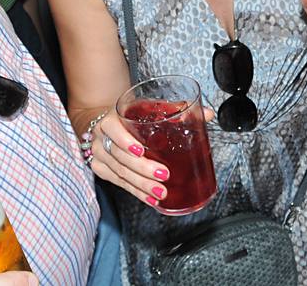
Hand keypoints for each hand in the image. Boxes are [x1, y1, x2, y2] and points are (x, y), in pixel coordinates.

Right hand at [88, 108, 212, 206]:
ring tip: (161, 191)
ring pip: (120, 173)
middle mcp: (100, 137)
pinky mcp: (101, 170)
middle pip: (120, 157)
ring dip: (141, 185)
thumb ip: (176, 110)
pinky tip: (151, 198)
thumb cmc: (132, 115)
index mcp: (111, 118)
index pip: (113, 129)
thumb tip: (207, 114)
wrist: (107, 122)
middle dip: (143, 169)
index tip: (141, 150)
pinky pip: (120, 184)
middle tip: (164, 175)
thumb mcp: (148, 107)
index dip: (125, 141)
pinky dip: (137, 192)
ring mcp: (99, 155)